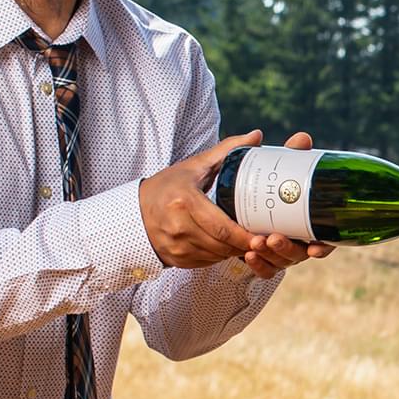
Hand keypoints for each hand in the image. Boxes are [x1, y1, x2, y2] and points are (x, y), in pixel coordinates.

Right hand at [139, 129, 335, 273]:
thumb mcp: (195, 165)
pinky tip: (227, 246)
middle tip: (263, 241)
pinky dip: (219, 256)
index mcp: (184, 201)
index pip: (221, 226)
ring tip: (248, 241)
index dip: (244, 235)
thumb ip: (227, 150)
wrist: (135, 211)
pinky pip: (206, 262)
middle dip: (244, 245)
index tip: (263, 235)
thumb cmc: (168, 186)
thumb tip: (257, 135)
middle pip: (221, 244)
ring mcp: (175, 246)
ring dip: (233, 251)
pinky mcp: (176, 259)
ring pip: (216, 256)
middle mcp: (177, 226)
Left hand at [240, 131, 332, 277]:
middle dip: (286, 249)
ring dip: (268, 255)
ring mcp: (280, 252)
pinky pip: (263, 270)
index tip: (316, 248)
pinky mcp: (263, 259)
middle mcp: (299, 241)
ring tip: (254, 243)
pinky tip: (247, 255)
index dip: (324, 248)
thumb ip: (292, 156)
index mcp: (310, 223)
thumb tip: (302, 138)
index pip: (325, 241)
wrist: (239, 197)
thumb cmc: (274, 182)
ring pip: (279, 263)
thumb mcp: (282, 168)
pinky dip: (257, 265)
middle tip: (272, 237)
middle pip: (298, 254)